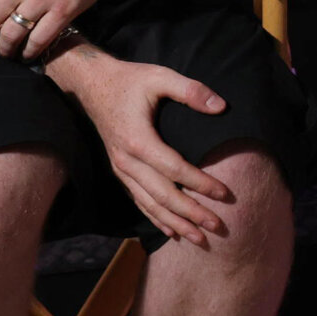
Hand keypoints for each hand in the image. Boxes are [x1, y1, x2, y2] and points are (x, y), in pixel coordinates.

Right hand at [52, 48, 234, 245]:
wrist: (91, 85)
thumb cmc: (129, 80)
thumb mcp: (160, 76)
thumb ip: (190, 90)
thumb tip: (221, 106)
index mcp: (138, 139)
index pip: (175, 169)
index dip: (201, 184)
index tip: (225, 194)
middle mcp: (127, 160)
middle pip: (163, 195)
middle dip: (191, 213)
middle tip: (218, 226)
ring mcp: (121, 169)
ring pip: (150, 204)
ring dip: (175, 223)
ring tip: (200, 239)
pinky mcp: (119, 171)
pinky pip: (138, 200)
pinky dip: (155, 217)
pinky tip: (171, 230)